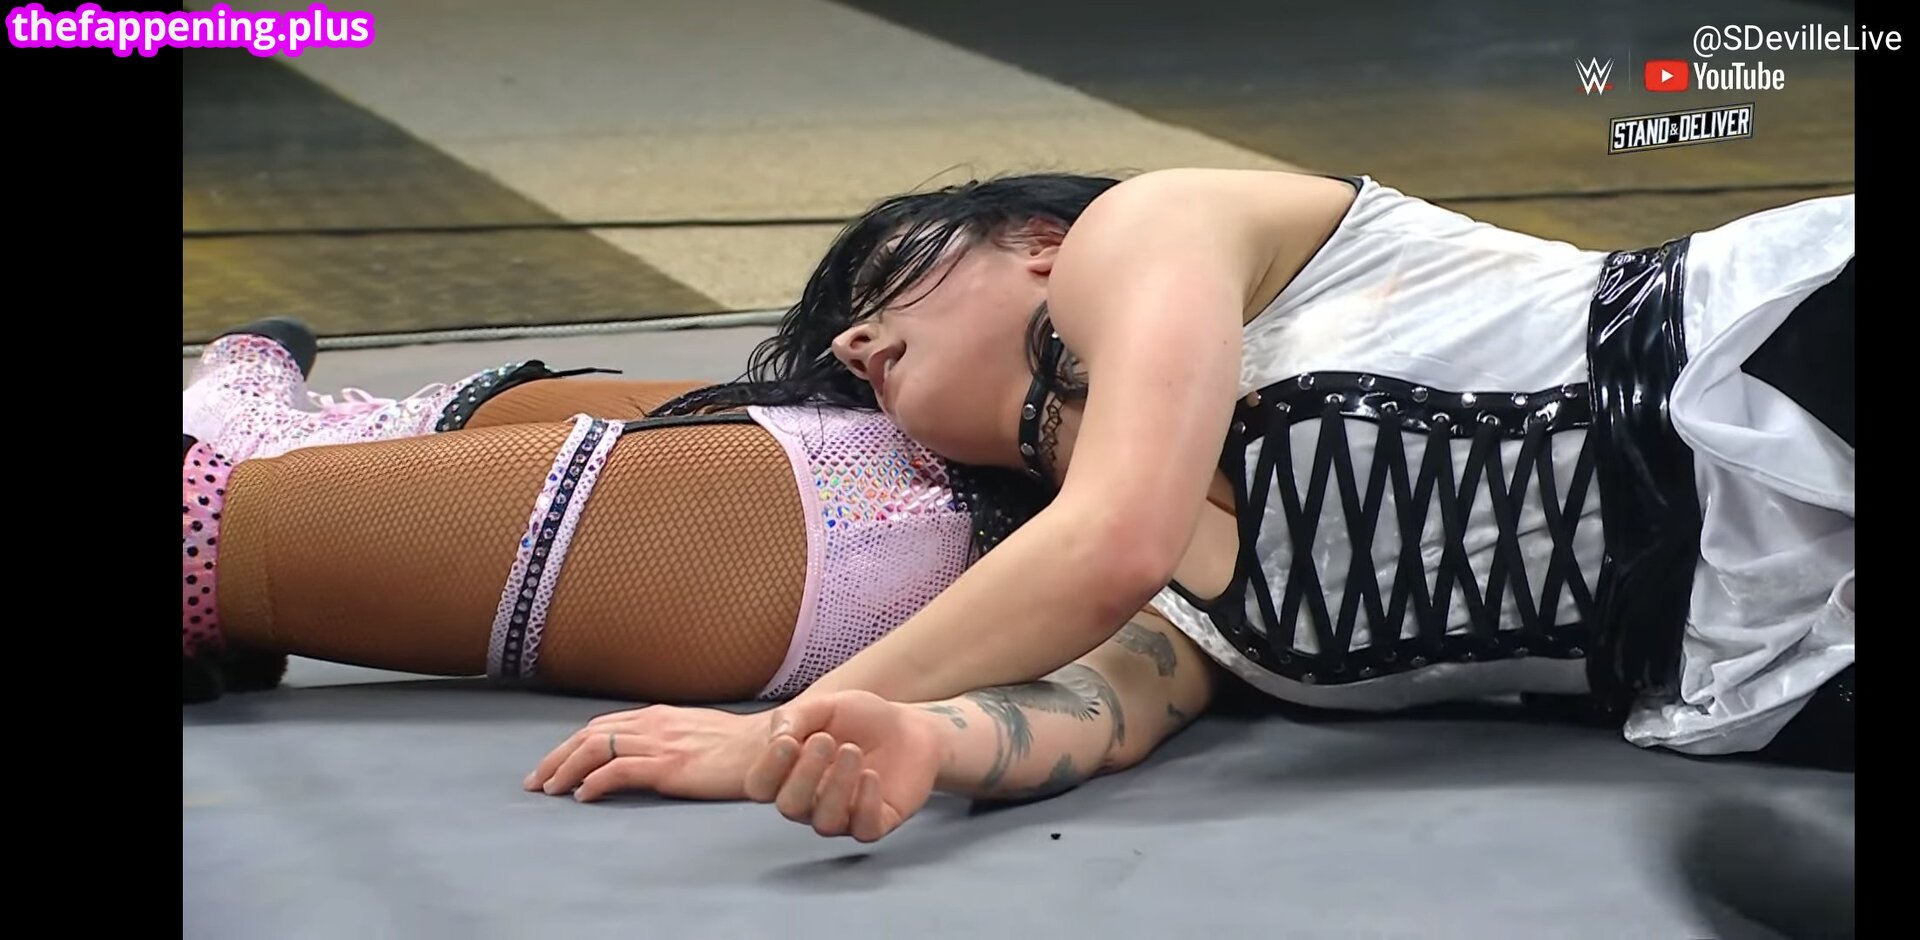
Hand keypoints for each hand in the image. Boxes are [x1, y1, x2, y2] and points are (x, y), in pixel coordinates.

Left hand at [525, 705, 770, 801]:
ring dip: (565, 769)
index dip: (573, 744)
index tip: (554, 764)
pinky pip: (618, 770)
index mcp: (660, 715)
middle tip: (537, 780)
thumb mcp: (699, 733)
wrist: (775, 747)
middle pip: (589, 734)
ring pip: (595, 749)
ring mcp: (661, 743)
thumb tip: (649, 753)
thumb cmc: (744, 746)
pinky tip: (584, 796)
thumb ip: (670, 737)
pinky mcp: (669, 766)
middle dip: (557, 756)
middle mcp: (654, 723)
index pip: (602, 726)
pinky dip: (594, 782)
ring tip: (550, 789)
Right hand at [744, 691, 943, 841]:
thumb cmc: (860, 719)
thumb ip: (796, 716)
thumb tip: (777, 737)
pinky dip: (866, 804)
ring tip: (853, 751)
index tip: (788, 740)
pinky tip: (871, 776)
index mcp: (789, 775)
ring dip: (836, 786)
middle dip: (804, 774)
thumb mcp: (826, 707)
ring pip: (825, 822)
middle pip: (789, 807)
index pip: (761, 787)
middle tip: (825, 740)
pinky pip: (864, 830)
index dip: (768, 768)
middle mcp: (810, 802)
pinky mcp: (876, 823)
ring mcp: (843, 817)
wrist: (908, 727)